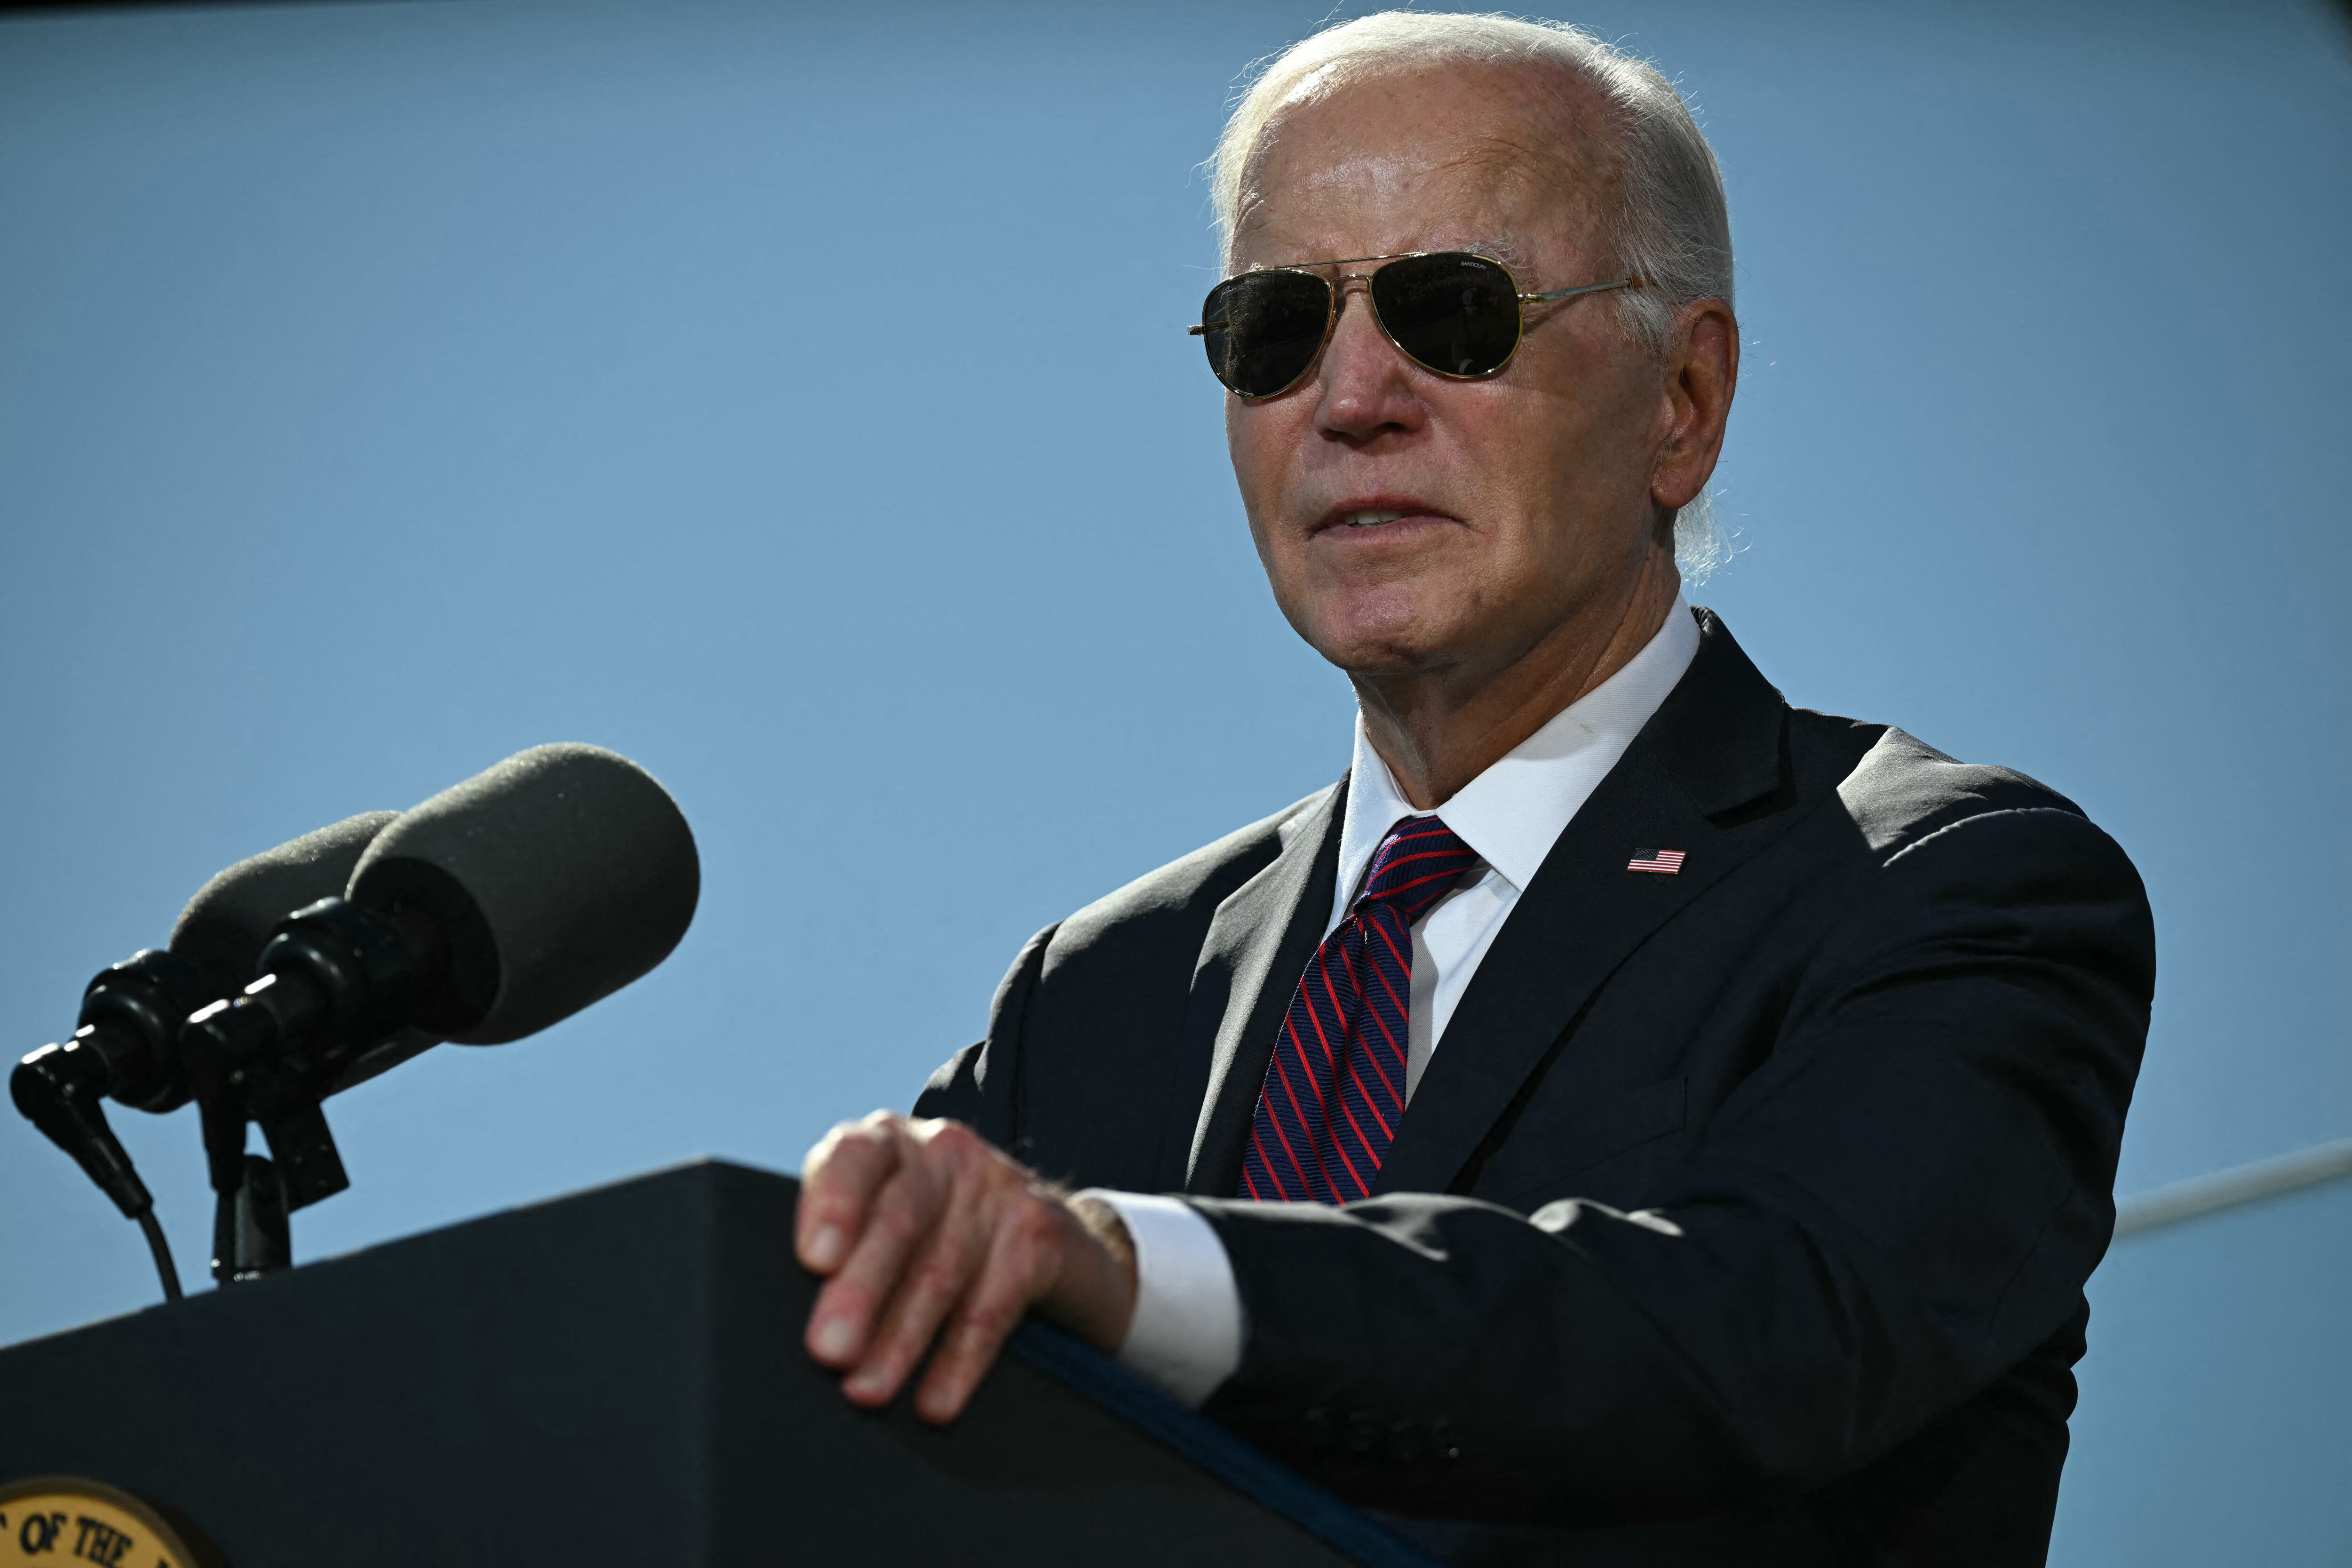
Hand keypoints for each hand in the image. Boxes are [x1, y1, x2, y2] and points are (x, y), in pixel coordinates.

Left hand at [794, 1111, 1138, 1422]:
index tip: (814, 1259)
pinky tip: (935, 1402)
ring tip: (866, 1392)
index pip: (854, 1157)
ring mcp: (997, 1185)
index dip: (834, 1204)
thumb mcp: (884, 1227)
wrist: (1045, 1246)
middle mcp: (943, 1151)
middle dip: (860, 1290)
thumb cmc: (930, 1242)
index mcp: (889, 1144)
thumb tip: (790, 1326)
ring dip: (900, 1340)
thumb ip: (841, 1251)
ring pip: (940, 1270)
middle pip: (899, 1219)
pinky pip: (993, 1304)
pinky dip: (960, 1360)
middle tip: (828, 1350)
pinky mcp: (1039, 1232)